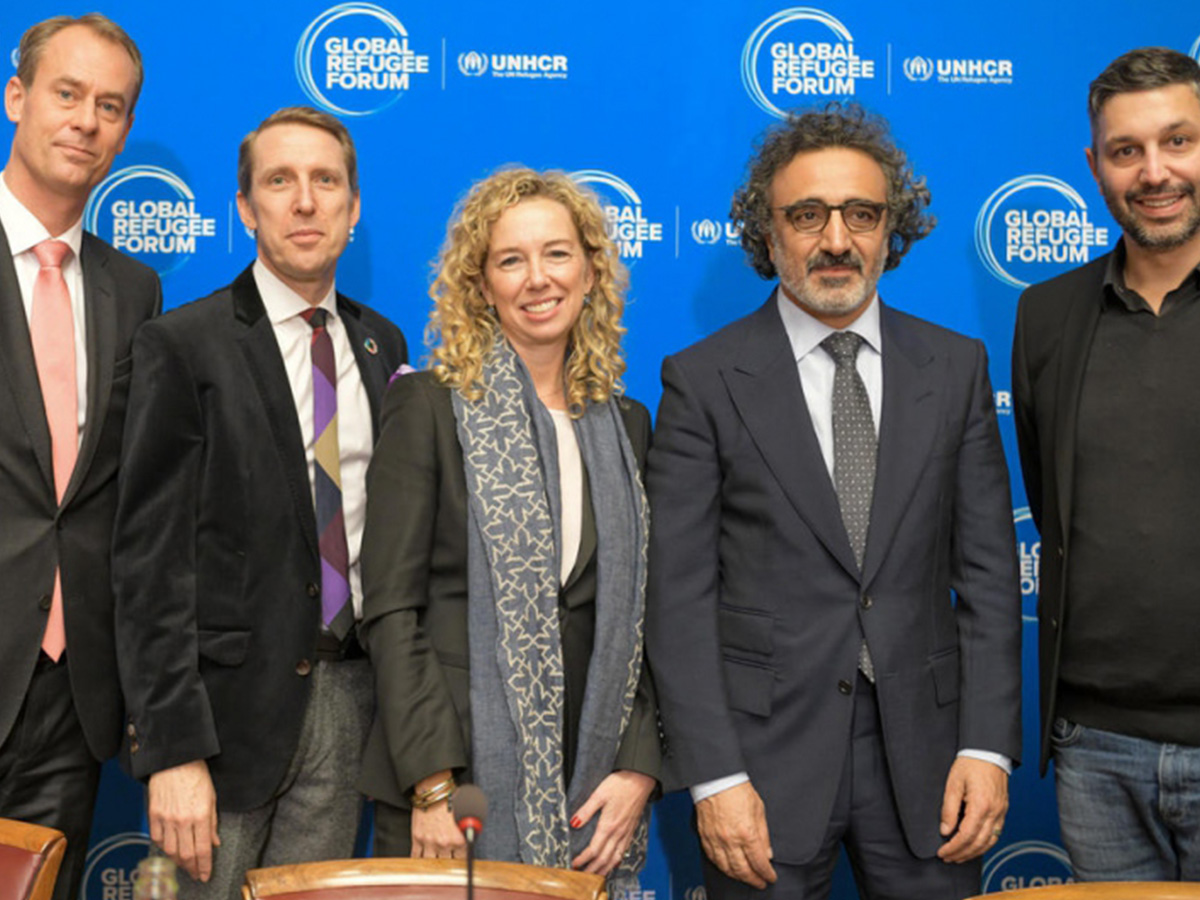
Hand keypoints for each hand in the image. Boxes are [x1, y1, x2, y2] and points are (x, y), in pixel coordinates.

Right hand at [148, 759, 219, 881]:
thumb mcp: (212, 798)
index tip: (205, 875)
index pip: (202, 850)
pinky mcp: (154, 814)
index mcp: (200, 816)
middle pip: (185, 855)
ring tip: (184, 864)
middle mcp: (182, 820)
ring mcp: (166, 818)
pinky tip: (169, 848)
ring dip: (177, 861)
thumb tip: (214, 843)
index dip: (204, 867)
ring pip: (170, 850)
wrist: (175, 759)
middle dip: (191, 868)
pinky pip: (156, 838)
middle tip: (195, 873)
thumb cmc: (197, 775)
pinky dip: (163, 847)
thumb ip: (212, 823)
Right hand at [410, 771, 465, 858]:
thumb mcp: (466, 816)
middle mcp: (444, 843)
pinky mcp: (417, 838)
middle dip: (447, 862)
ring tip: (435, 860)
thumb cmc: (451, 799)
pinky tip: (421, 860)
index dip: (460, 859)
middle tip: (447, 860)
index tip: (459, 860)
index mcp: (459, 839)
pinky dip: (419, 859)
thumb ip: (468, 831)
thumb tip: (471, 839)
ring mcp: (429, 842)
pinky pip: (416, 856)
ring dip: (433, 862)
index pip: (462, 859)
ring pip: (431, 863)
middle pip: (446, 863)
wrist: (434, 790)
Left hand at [570, 770, 655, 875]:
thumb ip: (586, 810)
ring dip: (604, 868)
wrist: (641, 779)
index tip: (574, 864)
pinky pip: (624, 850)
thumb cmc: (619, 784)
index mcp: (608, 825)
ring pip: (615, 858)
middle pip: (604, 858)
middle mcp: (618, 833)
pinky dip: (616, 860)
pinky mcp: (631, 829)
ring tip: (595, 875)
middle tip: (581, 875)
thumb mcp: (599, 794)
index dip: (583, 859)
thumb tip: (573, 823)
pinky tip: (613, 862)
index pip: (594, 850)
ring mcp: (626, 832)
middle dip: (592, 869)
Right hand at [695, 781, 776, 887]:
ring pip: (727, 868)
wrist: (717, 779)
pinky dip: (722, 867)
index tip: (770, 876)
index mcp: (746, 833)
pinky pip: (713, 858)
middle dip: (753, 880)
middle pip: (743, 870)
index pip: (759, 862)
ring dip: (738, 876)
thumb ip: (764, 834)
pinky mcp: (705, 836)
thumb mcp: (759, 810)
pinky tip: (727, 868)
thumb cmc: (737, 789)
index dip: (767, 873)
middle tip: (760, 883)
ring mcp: (716, 840)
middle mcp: (730, 840)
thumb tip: (767, 852)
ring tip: (745, 878)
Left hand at [936, 757, 1008, 862]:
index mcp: (981, 805)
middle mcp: (994, 812)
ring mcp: (1001, 812)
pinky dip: (984, 844)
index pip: (966, 835)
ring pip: (989, 842)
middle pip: (978, 843)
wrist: (989, 752)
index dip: (953, 847)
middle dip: (962, 854)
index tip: (942, 851)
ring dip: (974, 852)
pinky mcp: (1003, 811)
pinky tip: (974, 846)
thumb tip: (945, 830)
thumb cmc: (971, 764)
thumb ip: (949, 809)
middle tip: (948, 857)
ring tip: (959, 856)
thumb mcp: (953, 783)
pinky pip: (996, 834)